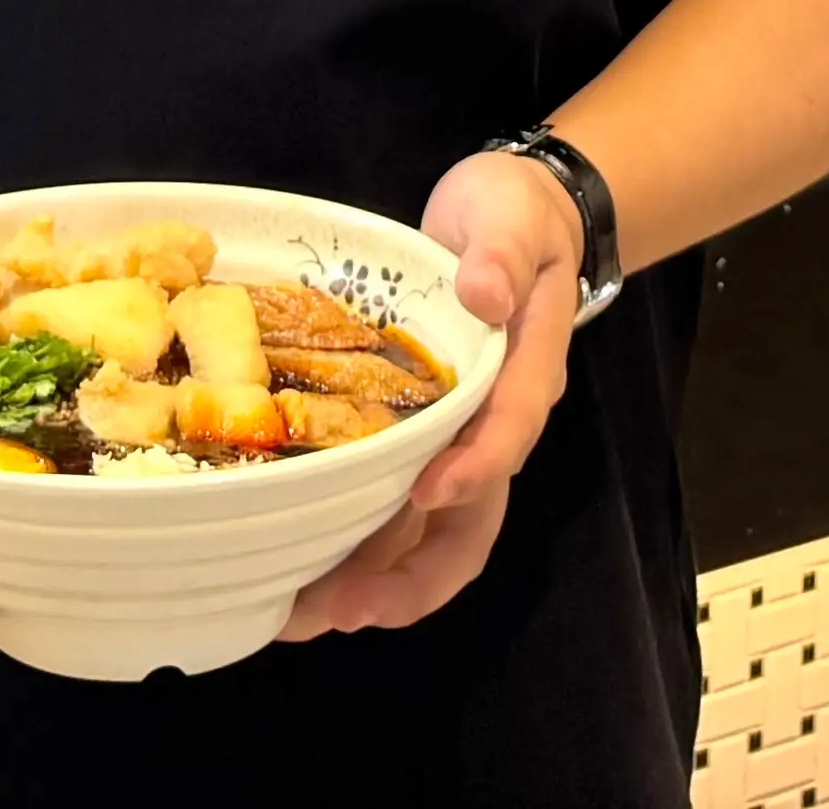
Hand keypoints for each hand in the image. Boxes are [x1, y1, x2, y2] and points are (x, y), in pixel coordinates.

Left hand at [285, 146, 581, 639]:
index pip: (506, 434)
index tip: (425, 493)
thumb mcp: (510, 216)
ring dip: (375, 580)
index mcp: (524, 375)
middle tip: (347, 608)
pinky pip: (396, 506)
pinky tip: (303, 569)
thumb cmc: (514, 216)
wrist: (513, 213)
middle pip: (471, 522)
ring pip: (429, 535)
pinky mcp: (423, 438)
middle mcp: (494, 424)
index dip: (471, 470)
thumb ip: (499, 255)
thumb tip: (484, 295)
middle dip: (413, 575)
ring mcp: (457, 440)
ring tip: (306, 614)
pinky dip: (357, 545)